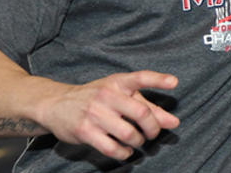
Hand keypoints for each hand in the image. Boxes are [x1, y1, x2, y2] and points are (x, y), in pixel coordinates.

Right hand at [35, 70, 179, 160]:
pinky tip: (126, 151)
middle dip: (153, 127)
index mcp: (117, 83)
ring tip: (138, 141)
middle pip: (141, 112)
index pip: (140, 78)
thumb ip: (148, 107)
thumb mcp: (120, 95)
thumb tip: (173, 122)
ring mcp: (95, 114)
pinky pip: (112, 148)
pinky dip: (124, 153)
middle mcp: (107, 95)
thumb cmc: (97, 99)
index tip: (174, 82)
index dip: (158, 80)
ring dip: (139, 141)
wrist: (56, 104)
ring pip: (129, 133)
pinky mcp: (85, 131)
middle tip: (153, 133)